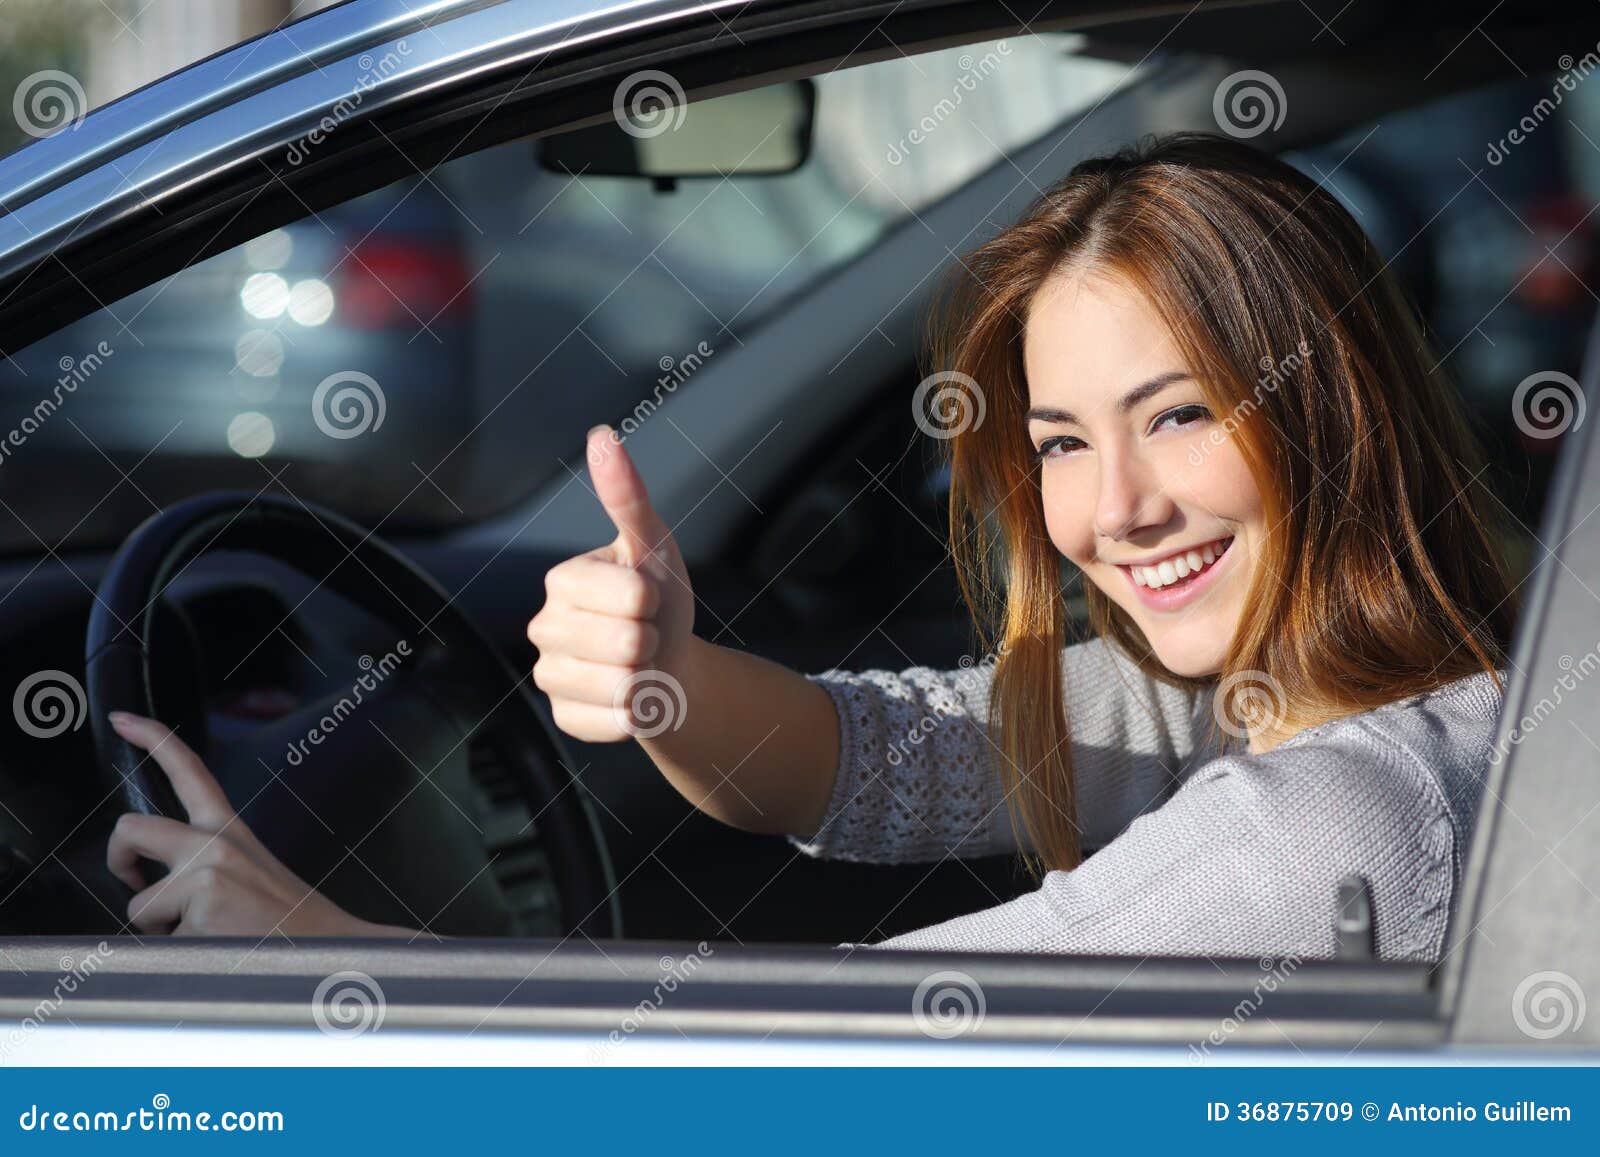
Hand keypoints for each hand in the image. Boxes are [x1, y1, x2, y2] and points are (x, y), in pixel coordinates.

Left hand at [104, 712, 408, 936]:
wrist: (331, 948)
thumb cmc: (287, 920)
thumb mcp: (249, 870)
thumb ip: (204, 862)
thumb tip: (153, 880)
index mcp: (228, 830)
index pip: (188, 771)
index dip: (151, 738)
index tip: (122, 719)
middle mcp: (215, 843)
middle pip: (131, 828)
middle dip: (118, 859)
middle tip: (135, 882)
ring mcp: (206, 875)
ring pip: (138, 904)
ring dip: (159, 928)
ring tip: (207, 934)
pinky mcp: (202, 910)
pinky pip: (157, 942)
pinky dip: (177, 956)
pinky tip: (216, 951)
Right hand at [529, 424, 697, 741]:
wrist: (671, 668)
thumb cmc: (660, 603)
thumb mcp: (654, 547)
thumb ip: (628, 496)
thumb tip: (602, 435)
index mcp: (562, 580)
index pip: (632, 594)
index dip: (655, 600)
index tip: (647, 599)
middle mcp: (545, 627)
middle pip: (626, 644)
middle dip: (652, 642)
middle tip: (645, 636)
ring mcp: (549, 676)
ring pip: (620, 686)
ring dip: (647, 679)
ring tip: (639, 667)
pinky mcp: (564, 718)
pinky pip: (611, 722)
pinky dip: (635, 715)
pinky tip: (629, 698)